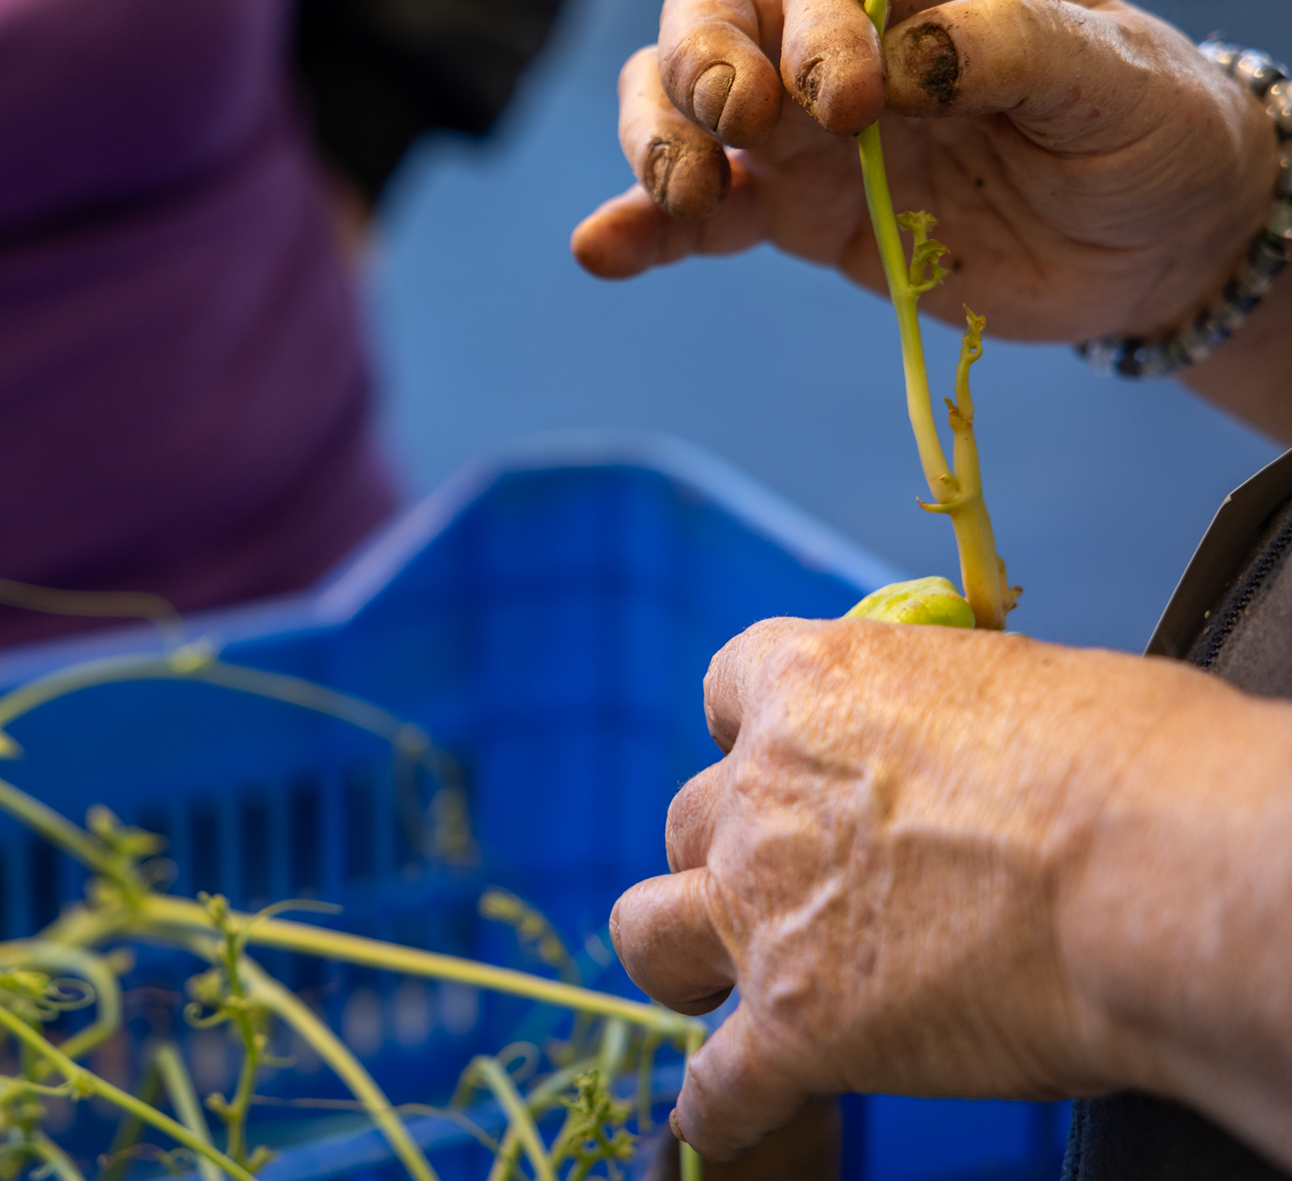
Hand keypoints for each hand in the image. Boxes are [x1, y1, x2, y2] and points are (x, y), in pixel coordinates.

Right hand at [570, 0, 1279, 347]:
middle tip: (737, 126)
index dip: (821, 26)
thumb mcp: (1114, 75)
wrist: (1153, 240)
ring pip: (681, 105)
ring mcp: (803, 129)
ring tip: (682, 192)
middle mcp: (841, 34)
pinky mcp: (793, 213)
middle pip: (716, 16)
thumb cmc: (1144, 128)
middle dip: (703, 64)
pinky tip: (602, 251)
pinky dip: (640, 232)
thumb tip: (905, 61)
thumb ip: (1014, 46)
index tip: (853, 102)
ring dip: (656, 139)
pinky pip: (698, 217)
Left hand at [609, 617, 1291, 1163]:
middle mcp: (765, 793)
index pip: (730, 688)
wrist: (1156, 877)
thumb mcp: (1022, 685)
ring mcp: (766, 910)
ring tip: (718, 988)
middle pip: (690, 820)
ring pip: (650, 933)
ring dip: (682, 959)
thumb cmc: (1134, 769)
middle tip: (782, 888)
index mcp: (816, 685)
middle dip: (727, 853)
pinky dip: (724, 1110)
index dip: (754, 733)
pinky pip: (719, 1086)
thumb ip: (951, 721)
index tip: (777, 761)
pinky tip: (733, 1120)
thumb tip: (979, 755)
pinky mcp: (795, 1027)